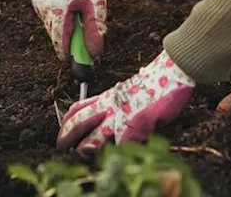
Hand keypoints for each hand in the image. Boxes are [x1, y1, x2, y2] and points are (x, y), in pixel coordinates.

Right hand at [32, 0, 108, 60]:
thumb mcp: (97, 6)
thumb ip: (94, 31)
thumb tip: (94, 54)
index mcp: (58, 9)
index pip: (59, 41)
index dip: (67, 53)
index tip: (74, 60)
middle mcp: (44, 6)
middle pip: (54, 34)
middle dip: (66, 40)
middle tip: (80, 39)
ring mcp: (39, 2)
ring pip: (50, 26)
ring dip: (62, 27)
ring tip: (76, 14)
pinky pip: (47, 16)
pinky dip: (57, 17)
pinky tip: (68, 6)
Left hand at [56, 51, 194, 151]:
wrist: (170, 72)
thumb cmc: (154, 82)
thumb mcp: (128, 90)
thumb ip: (118, 102)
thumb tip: (113, 116)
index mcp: (108, 97)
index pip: (80, 107)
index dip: (67, 120)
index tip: (62, 129)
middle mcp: (110, 106)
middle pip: (79, 122)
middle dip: (66, 135)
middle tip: (60, 146)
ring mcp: (121, 117)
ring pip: (95, 138)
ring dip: (85, 149)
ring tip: (80, 155)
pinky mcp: (135, 126)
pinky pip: (122, 145)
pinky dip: (119, 153)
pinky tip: (118, 157)